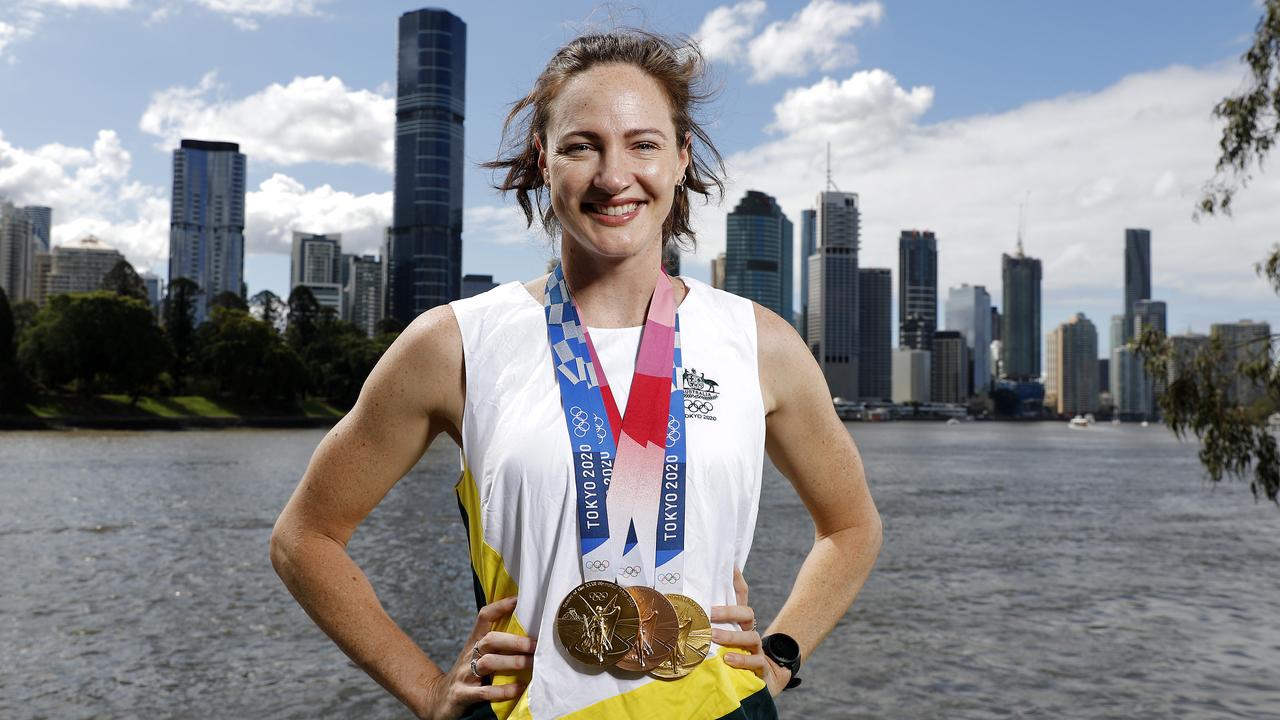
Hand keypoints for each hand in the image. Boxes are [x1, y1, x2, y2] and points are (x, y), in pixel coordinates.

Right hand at [413, 596, 534, 719]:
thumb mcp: (477, 655)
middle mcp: (469, 655)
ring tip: (532, 664)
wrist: (439, 700)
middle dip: (515, 641)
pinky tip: (518, 688)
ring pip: (488, 662)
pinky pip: (484, 692)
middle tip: (536, 645)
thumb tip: (529, 633)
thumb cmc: (468, 675)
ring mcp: (465, 674)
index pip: (484, 617)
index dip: (499, 607)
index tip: (518, 600)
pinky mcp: (463, 694)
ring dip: (513, 662)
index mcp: (474, 642)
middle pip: (491, 640)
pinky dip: (503, 690)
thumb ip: (497, 644)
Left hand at [710, 567, 790, 696]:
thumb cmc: (733, 661)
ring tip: (713, 637)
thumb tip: (683, 607)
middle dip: (729, 611)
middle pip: (746, 613)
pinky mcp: (762, 669)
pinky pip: (755, 662)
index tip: (729, 566)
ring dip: (731, 636)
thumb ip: (705, 628)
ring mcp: (757, 651)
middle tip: (710, 613)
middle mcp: (750, 633)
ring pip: (750, 637)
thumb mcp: (718, 645)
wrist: (762, 684)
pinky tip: (728, 660)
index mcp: (740, 625)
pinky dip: (742, 660)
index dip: (736, 581)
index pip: (740, 598)